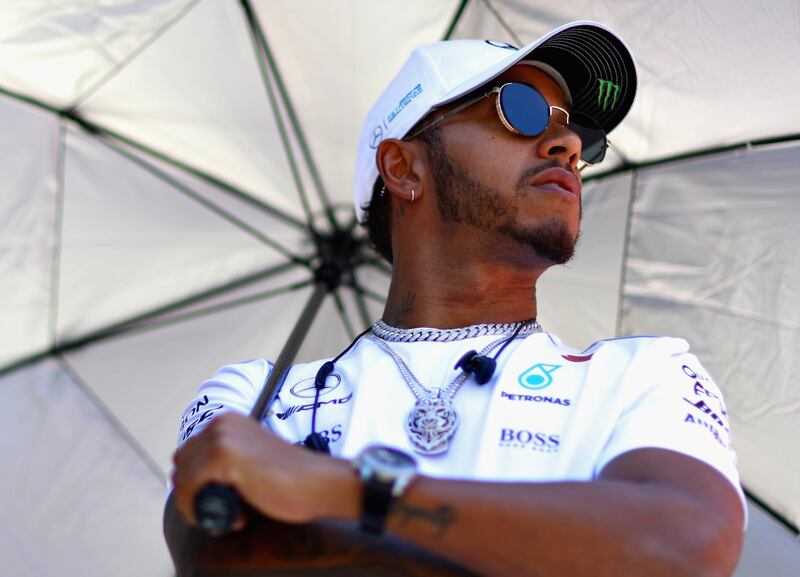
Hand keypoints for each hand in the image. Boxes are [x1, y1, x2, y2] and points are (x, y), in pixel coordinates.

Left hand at [171, 412, 357, 526]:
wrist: (317, 482)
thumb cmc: (290, 480)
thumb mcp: (249, 462)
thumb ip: (223, 465)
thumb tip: (189, 484)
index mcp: (227, 421)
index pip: (188, 456)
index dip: (198, 485)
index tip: (225, 501)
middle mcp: (221, 423)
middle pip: (181, 467)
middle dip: (197, 495)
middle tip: (230, 510)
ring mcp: (221, 436)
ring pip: (183, 480)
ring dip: (202, 506)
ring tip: (237, 514)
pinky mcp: (222, 454)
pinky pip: (189, 489)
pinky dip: (205, 510)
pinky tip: (238, 516)